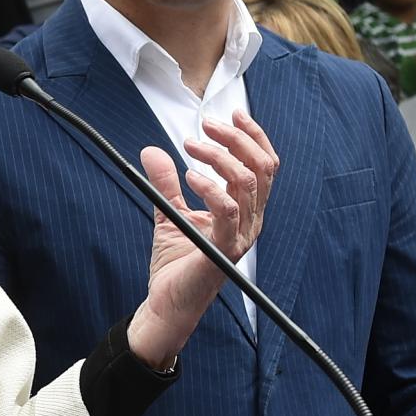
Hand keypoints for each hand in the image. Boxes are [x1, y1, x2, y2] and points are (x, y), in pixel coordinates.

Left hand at [126, 111, 276, 369]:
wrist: (168, 301)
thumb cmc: (176, 262)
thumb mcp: (169, 212)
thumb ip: (166, 183)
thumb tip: (151, 150)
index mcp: (247, 210)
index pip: (264, 165)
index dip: (253, 136)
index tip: (230, 114)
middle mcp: (252, 220)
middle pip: (262, 166)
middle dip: (235, 138)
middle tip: (204, 127)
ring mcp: (242, 235)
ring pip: (248, 181)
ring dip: (218, 156)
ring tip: (189, 147)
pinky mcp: (224, 249)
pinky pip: (229, 210)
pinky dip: (210, 187)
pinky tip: (189, 177)